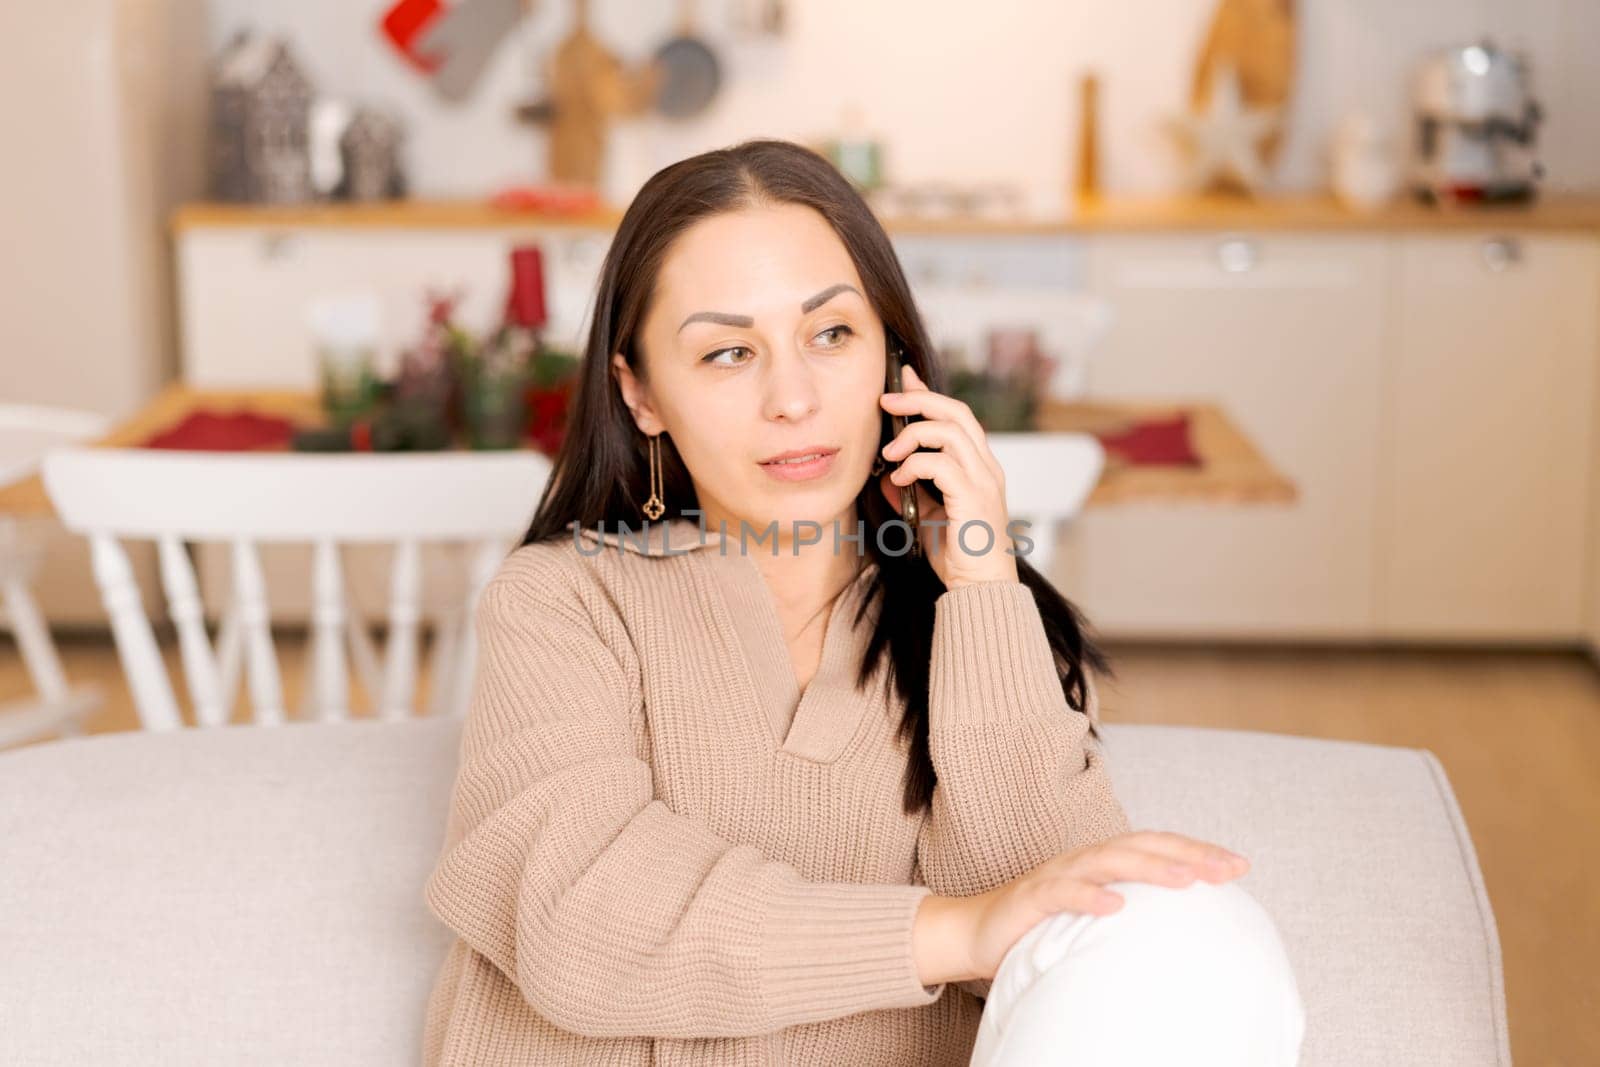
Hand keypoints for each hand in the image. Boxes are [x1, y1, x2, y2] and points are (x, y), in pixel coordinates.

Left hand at [877, 364, 1018, 588]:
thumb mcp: (927, 518)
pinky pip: (941, 464)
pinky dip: (914, 465)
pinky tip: (899, 479)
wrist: (980, 589)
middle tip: (885, 400)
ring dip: (912, 435)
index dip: (929, 394)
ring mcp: (984, 480)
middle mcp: (986, 467)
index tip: (902, 380)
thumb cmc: (959, 556)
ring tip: (889, 454)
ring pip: (949, 431)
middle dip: (918, 399)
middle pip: (956, 412)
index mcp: (979, 467)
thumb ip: (912, 493)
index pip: (957, 416)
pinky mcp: (974, 497)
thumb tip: (886, 476)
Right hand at [917, 831, 1251, 985]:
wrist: (971, 933)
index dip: (1196, 850)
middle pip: (1140, 845)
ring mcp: (1055, 876)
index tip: (1240, 866)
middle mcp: (1082, 861)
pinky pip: (1061, 893)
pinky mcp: (1029, 898)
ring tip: (1184, 879)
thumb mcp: (1090, 917)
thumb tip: (1180, 931)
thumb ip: (1128, 914)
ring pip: (1106, 861)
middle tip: (1228, 868)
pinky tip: (1114, 906)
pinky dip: (1088, 896)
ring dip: (1147, 867)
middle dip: (1187, 854)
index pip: (1156, 846)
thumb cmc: (1036, 927)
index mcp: (1101, 863)